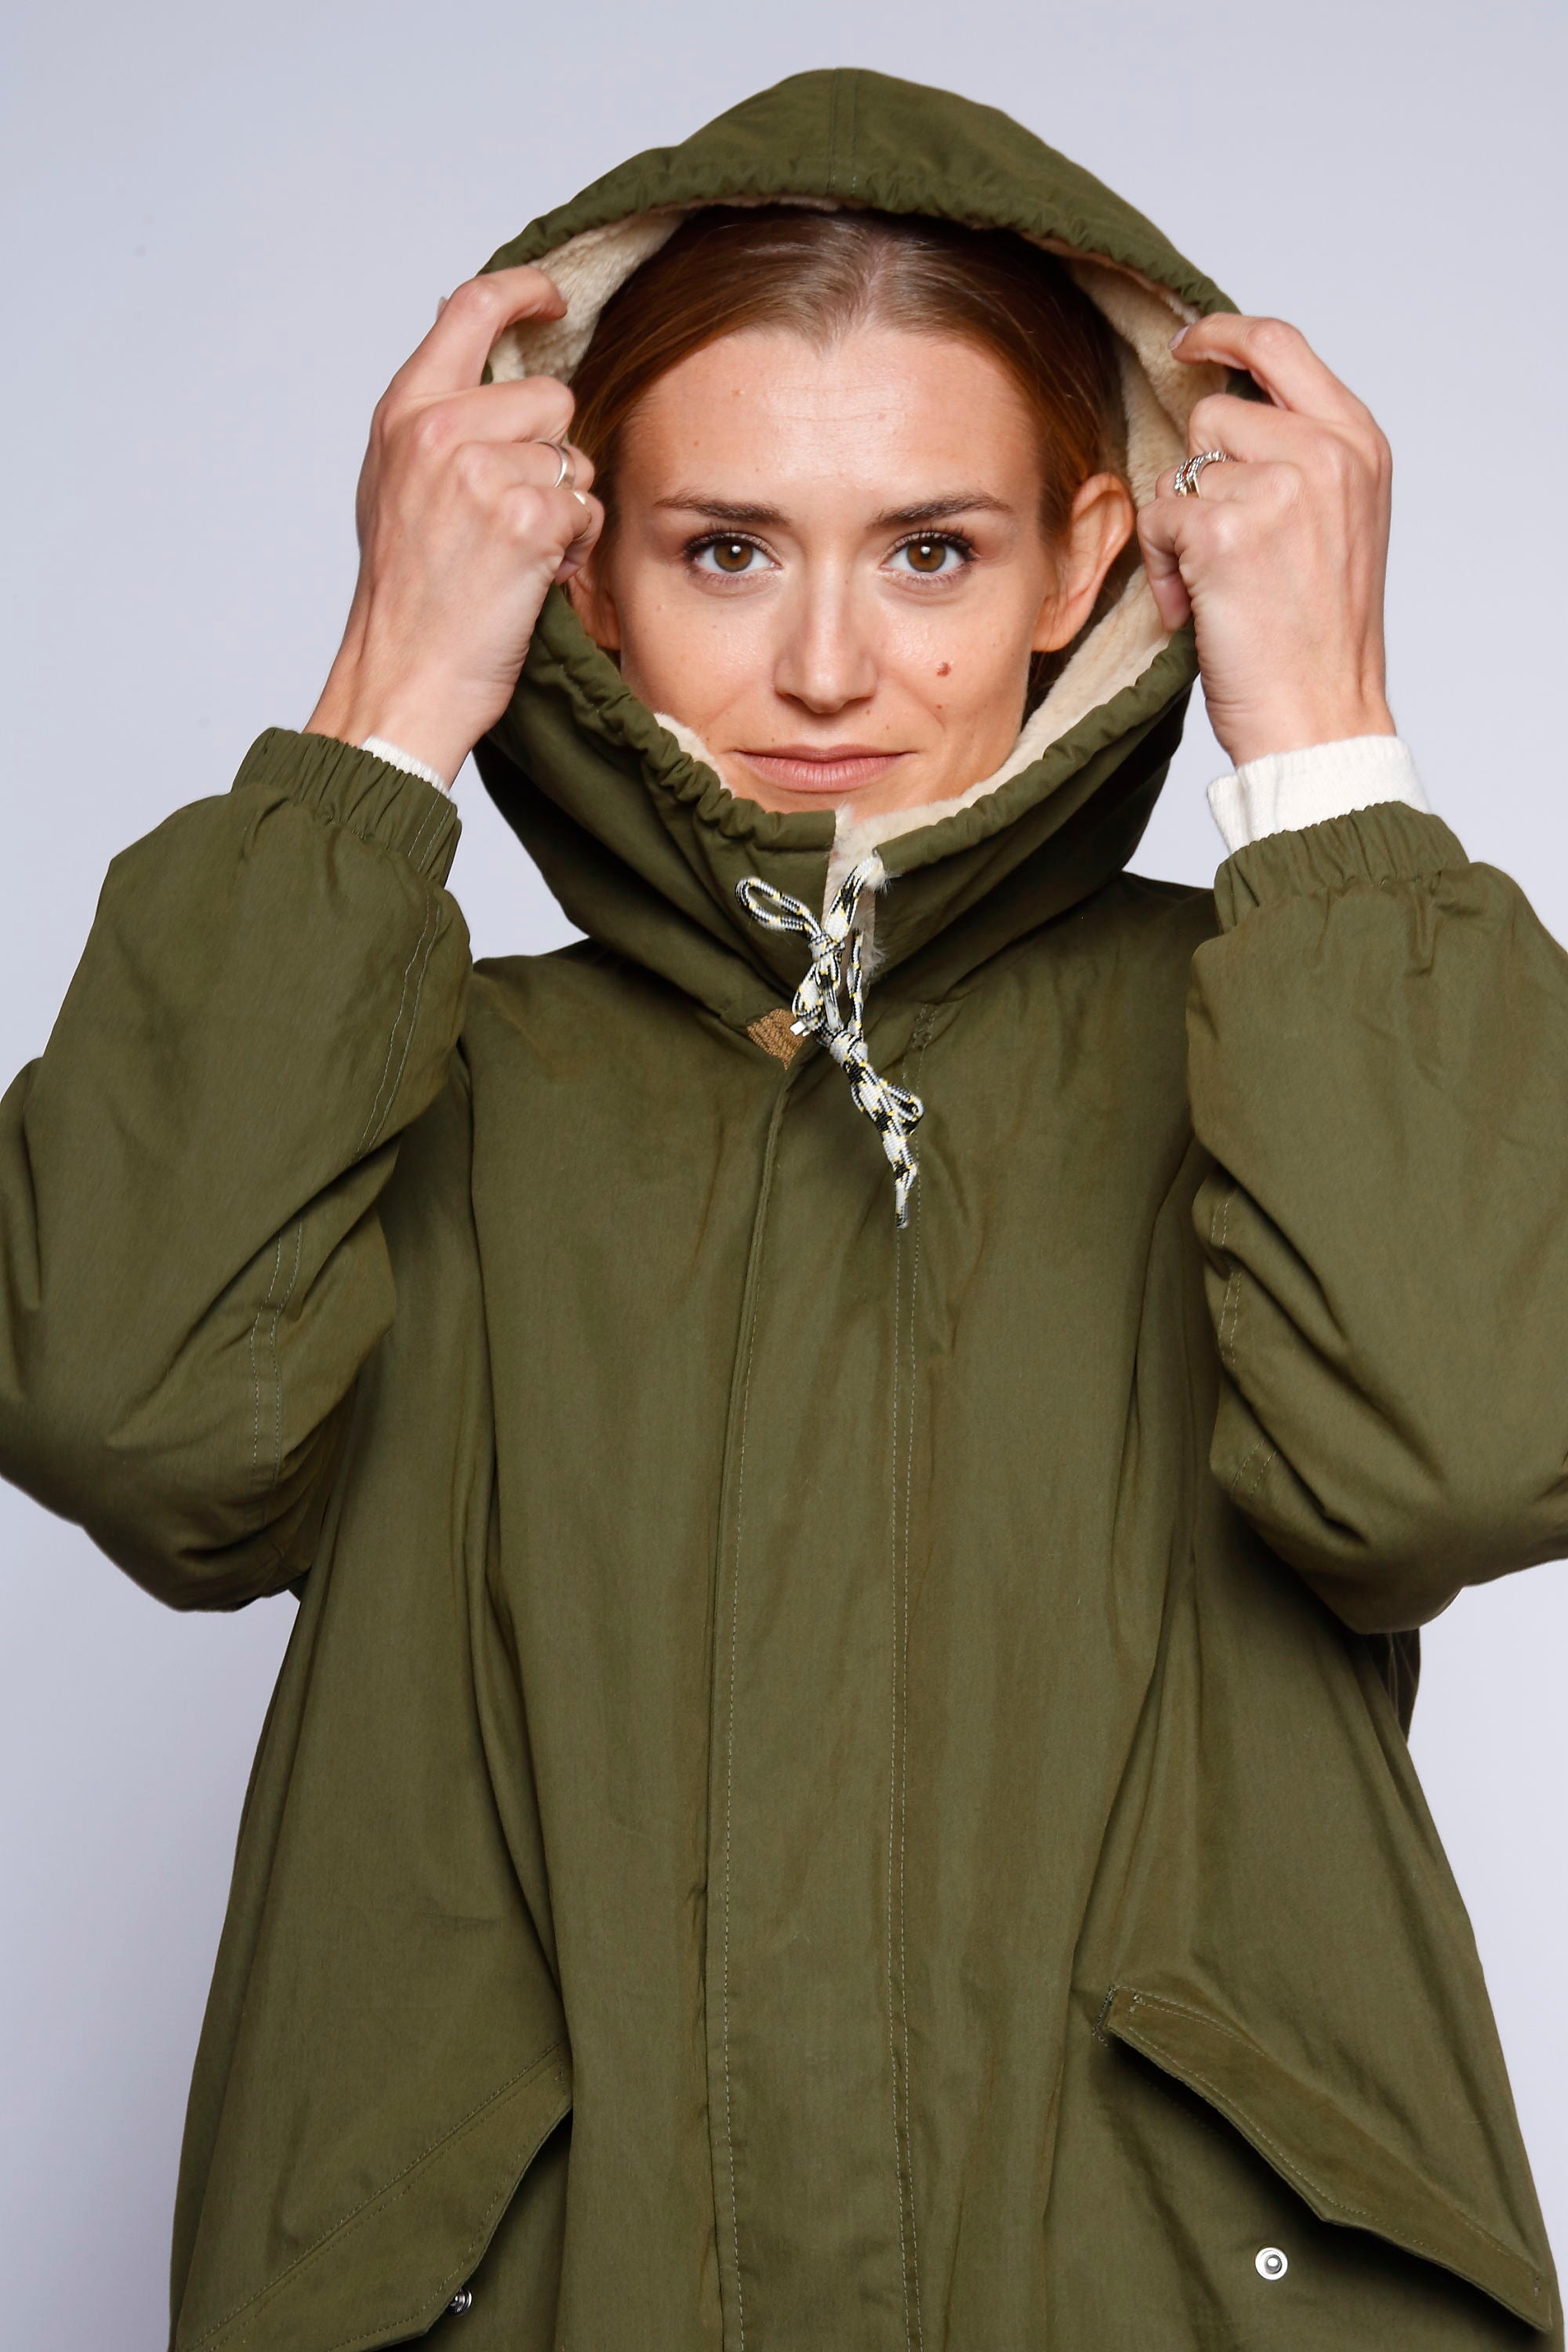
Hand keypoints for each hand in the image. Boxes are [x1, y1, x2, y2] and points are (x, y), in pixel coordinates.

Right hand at [305, 266, 604, 785]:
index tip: (553, 298)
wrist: (403, 677)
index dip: (524, 291)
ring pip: (571, 456)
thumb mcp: (393, 484)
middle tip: (510, 514)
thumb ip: (433, 418)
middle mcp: (438, 430)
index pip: (471, 309)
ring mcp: (480, 472)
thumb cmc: (405, 597)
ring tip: (515, 551)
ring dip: (563, 505)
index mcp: (403, 413)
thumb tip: (470, 348)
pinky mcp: (524, 518)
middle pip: (549, 396)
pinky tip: (532, 576)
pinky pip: (586, 508)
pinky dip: (573, 546)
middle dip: (548, 453)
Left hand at [1137, 314, 1395, 770]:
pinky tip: (1197, 609)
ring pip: (1179, 471)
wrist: (1322, 715)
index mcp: (1358, 442)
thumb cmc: (1319, 637)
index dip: (1223, 333)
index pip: (1280, 345)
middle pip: (1214, 411)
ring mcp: (1279, 486)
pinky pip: (1159, 520)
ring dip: (1179, 531)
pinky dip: (1164, 569)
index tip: (1188, 344)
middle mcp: (1325, 452)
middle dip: (1197, 476)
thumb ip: (1299, 457)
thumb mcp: (1337, 522)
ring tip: (1214, 587)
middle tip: (1217, 544)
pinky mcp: (1227, 530)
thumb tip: (1223, 415)